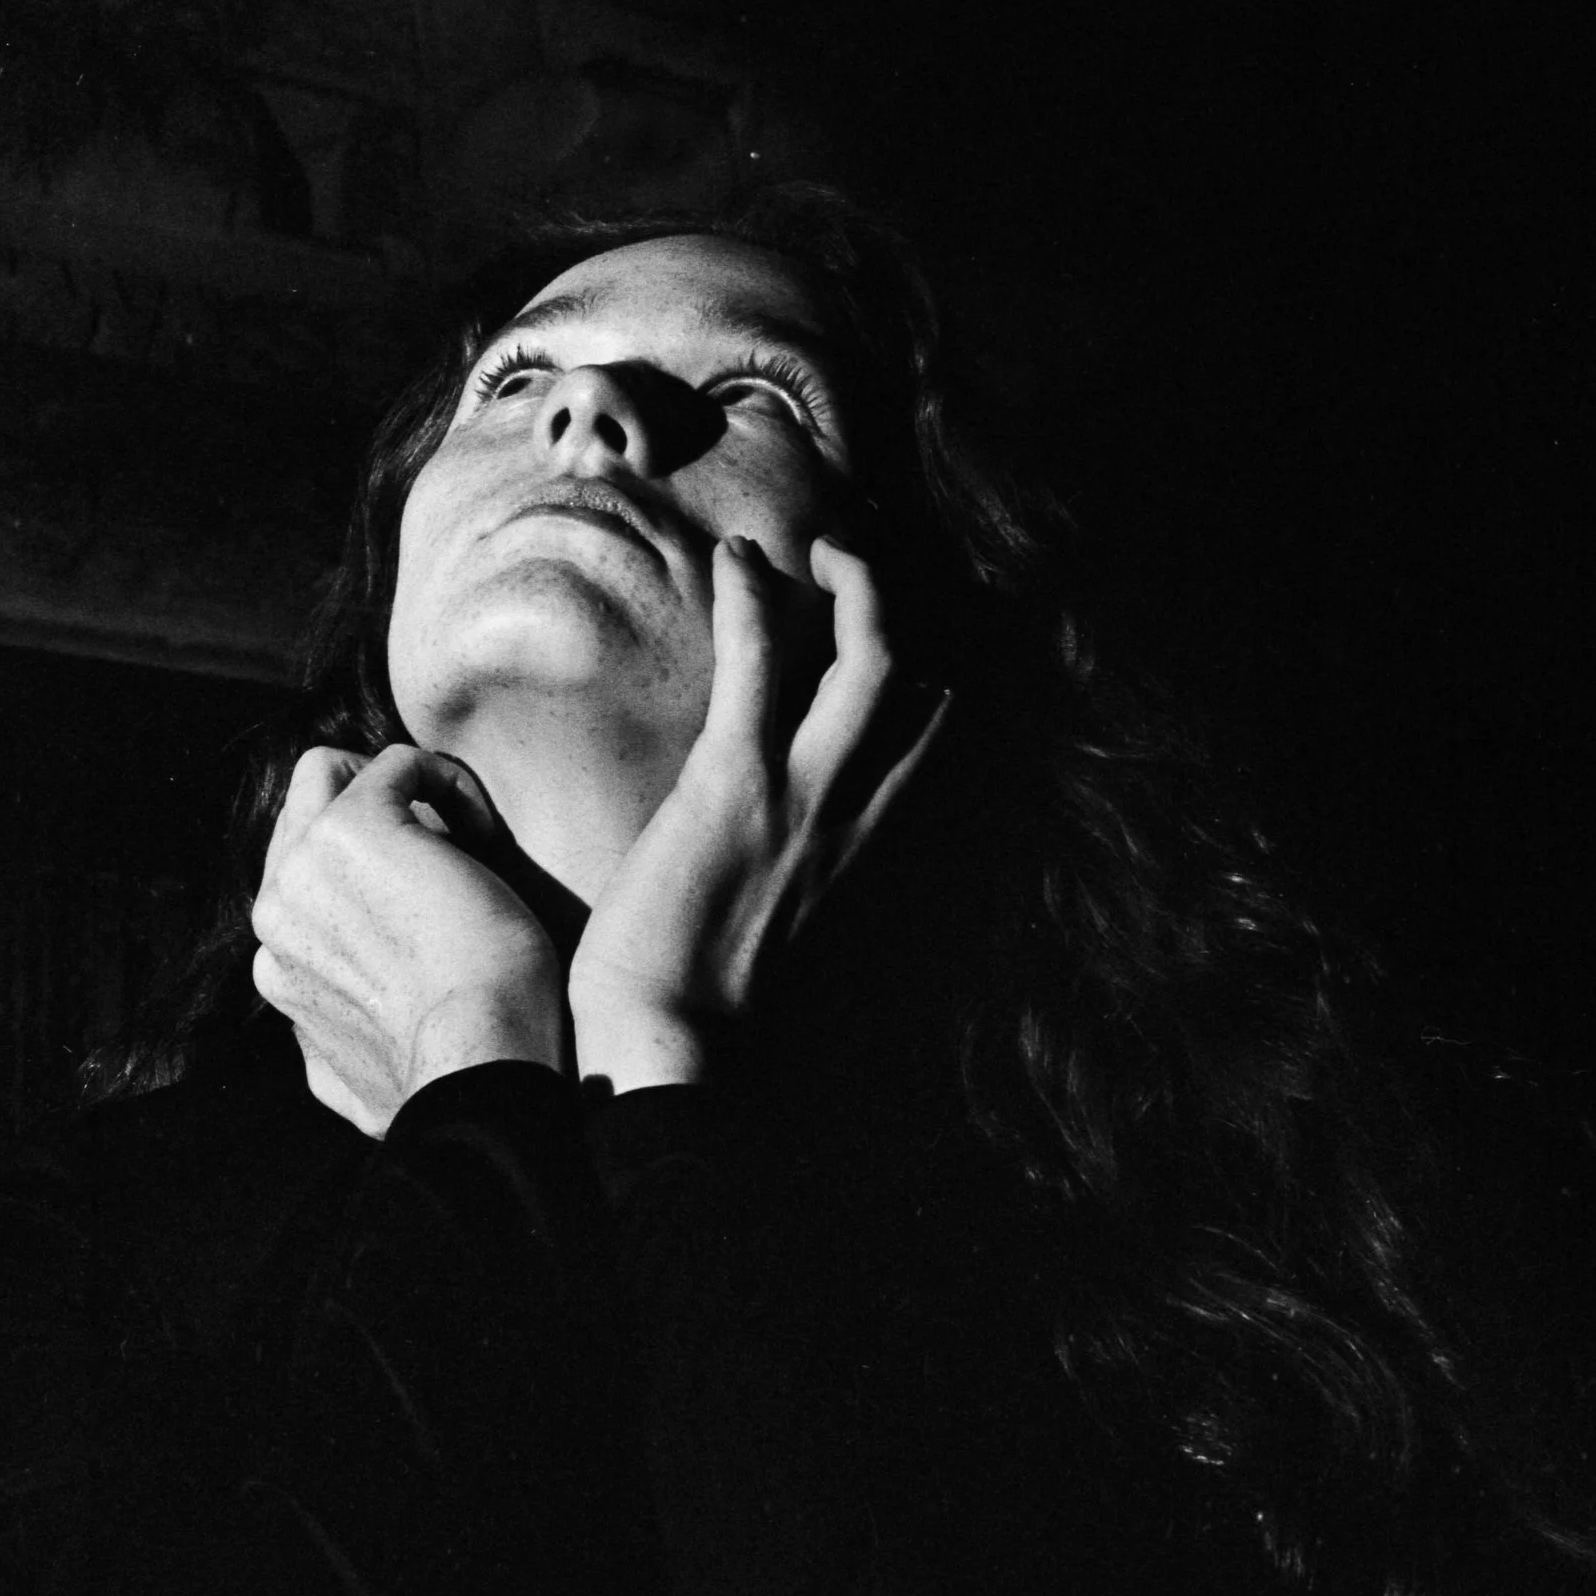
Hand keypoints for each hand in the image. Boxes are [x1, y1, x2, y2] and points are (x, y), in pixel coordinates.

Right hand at [252, 744, 565, 1135]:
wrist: (477, 1071)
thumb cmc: (452, 1078)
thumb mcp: (356, 1083)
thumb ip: (324, 1049)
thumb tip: (319, 1050)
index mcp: (275, 964)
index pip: (301, 874)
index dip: (370, 868)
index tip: (430, 898)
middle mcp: (275, 911)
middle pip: (305, 813)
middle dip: (378, 816)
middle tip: (450, 854)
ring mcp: (306, 864)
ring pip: (333, 772)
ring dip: (402, 789)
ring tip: (465, 836)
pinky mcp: (357, 828)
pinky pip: (397, 761)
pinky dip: (447, 781)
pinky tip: (486, 833)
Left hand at [566, 535, 946, 1091]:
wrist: (669, 1049)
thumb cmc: (695, 1008)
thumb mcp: (771, 937)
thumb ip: (790, 884)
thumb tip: (764, 858)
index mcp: (861, 855)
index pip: (926, 748)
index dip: (924, 685)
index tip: (892, 646)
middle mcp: (853, 820)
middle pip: (917, 689)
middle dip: (893, 612)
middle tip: (849, 566)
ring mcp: (803, 798)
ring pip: (871, 661)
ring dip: (850, 585)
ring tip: (813, 547)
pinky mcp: (736, 784)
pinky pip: (763, 664)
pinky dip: (755, 599)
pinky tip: (738, 560)